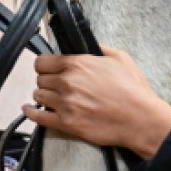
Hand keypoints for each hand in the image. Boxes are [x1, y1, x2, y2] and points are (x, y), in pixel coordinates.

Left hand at [23, 46, 170, 157]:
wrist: (140, 119)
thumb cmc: (133, 90)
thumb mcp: (120, 59)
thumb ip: (100, 49)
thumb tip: (90, 47)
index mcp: (78, 64)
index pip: (43, 62)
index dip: (45, 65)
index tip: (48, 69)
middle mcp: (67, 82)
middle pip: (40, 79)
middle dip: (46, 81)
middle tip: (54, 85)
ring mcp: (65, 104)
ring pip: (39, 95)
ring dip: (43, 95)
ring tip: (50, 97)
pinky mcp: (66, 123)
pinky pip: (39, 117)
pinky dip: (32, 112)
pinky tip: (29, 109)